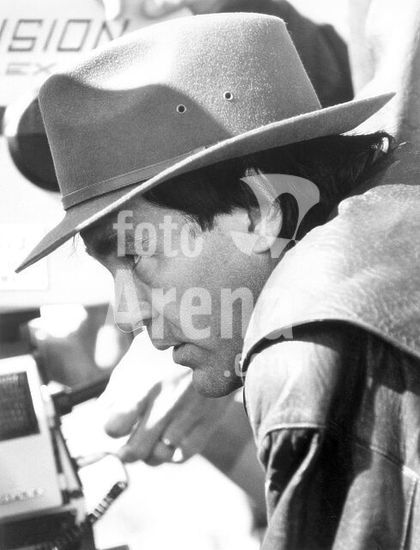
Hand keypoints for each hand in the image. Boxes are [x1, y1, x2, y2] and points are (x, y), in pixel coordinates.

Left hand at [97, 333, 234, 464]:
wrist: (216, 338)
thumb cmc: (168, 348)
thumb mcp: (137, 357)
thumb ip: (116, 389)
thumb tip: (104, 417)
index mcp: (144, 384)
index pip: (115, 427)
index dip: (111, 429)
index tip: (115, 424)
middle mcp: (165, 404)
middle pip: (134, 451)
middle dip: (127, 451)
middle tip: (128, 444)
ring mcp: (188, 416)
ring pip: (158, 457)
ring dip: (150, 452)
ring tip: (150, 438)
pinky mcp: (208, 421)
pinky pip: (183, 455)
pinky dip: (172, 453)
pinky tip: (169, 439)